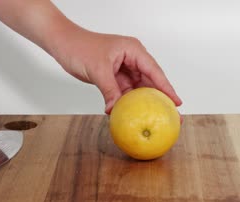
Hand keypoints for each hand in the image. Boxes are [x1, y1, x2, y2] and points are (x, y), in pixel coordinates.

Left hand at [50, 25, 182, 113]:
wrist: (63, 44)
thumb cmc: (80, 47)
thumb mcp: (98, 69)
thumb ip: (109, 90)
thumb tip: (115, 110)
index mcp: (133, 50)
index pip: (154, 71)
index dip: (167, 88)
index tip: (176, 103)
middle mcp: (132, 58)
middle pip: (150, 81)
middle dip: (160, 98)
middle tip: (171, 116)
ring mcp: (124, 68)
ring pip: (138, 88)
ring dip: (144, 103)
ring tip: (157, 118)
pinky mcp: (115, 76)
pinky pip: (125, 92)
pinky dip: (128, 103)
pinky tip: (134, 114)